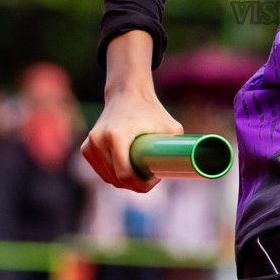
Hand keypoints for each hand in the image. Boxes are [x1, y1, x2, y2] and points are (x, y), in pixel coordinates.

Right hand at [79, 31, 182, 192]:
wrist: (127, 94)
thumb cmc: (152, 111)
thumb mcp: (171, 126)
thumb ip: (181, 146)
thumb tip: (193, 168)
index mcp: (116, 135)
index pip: (126, 175)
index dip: (142, 185)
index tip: (154, 180)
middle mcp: (98, 140)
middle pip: (118, 179)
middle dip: (135, 183)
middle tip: (151, 175)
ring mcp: (90, 145)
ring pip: (109, 179)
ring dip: (124, 181)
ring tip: (141, 168)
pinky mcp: (86, 148)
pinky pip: (102, 172)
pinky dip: (113, 175)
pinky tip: (126, 167)